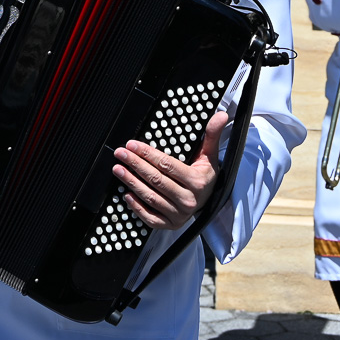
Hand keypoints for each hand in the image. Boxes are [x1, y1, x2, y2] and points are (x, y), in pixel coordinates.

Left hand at [113, 109, 226, 230]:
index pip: (168, 165)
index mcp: (198, 182)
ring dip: (131, 182)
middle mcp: (189, 200)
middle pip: (156, 180)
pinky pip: (151, 218)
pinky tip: (126, 194)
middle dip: (135, 165)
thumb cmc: (205, 175)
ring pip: (151, 198)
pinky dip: (137, 207)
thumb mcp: (210, 155)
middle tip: (120, 153)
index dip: (148, 154)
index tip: (132, 145)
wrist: (209, 201)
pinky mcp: (171, 225)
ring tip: (118, 169)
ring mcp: (179, 215)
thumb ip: (212, 135)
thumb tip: (221, 115)